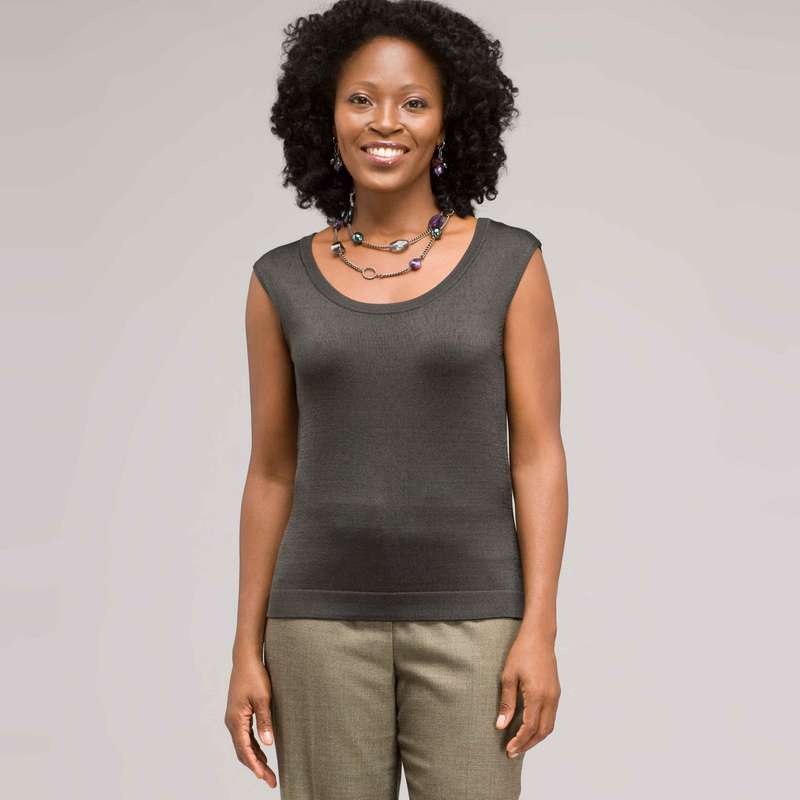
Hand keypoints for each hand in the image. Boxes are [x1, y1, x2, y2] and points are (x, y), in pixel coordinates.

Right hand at [224, 654, 277, 787]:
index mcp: (236, 720)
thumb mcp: (263, 698)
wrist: (246, 658)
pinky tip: (263, 752)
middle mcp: (232, 722)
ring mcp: (234, 718)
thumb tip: (268, 744)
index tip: (265, 777)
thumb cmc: (255, 675)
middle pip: (243, 751)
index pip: (245, 750)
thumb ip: (265, 721)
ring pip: (244, 745)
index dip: (255, 765)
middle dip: (257, 767)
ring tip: (269, 772)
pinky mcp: (239, 714)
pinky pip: (245, 736)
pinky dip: (253, 747)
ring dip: (255, 758)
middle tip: (271, 780)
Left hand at [495, 632, 560, 757]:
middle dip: (528, 744)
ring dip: (536, 738)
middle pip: (542, 731)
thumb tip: (501, 725)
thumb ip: (506, 703)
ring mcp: (555, 695)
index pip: (530, 727)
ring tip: (520, 744)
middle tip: (513, 752)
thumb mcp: (508, 676)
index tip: (509, 749)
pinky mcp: (556, 692)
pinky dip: (541, 727)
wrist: (539, 637)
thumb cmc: (522, 653)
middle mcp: (550, 698)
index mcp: (538, 695)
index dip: (519, 741)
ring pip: (549, 726)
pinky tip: (530, 728)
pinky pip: (551, 717)